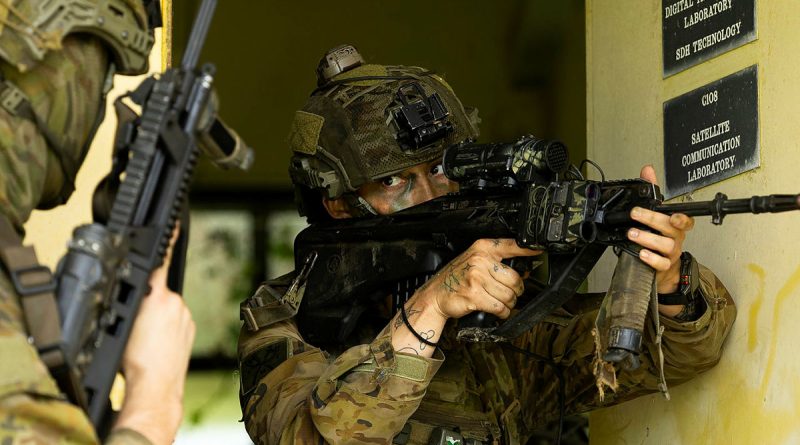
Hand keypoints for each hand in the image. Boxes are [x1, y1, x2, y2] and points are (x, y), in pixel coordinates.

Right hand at [113, 226, 195, 444]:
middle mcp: (175, 304)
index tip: (172, 222)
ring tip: (145, 341)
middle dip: (146, 303)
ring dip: (156, 319)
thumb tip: (135, 290)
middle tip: (135, 327)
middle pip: (157, 292)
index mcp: (157, 298)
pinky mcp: (190, 329)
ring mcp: (185, 317)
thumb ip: (132, 300)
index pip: (159, 261)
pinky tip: (157, 344)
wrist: (156, 388)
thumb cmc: (135, 362)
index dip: (164, 240)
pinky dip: (166, 329)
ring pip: (166, 309)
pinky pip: (175, 322)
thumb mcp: (122, 323)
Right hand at [416, 239, 541, 319]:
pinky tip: (498, 311)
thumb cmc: (456, 278)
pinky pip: (500, 307)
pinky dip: (502, 312)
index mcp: (482, 248)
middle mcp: (480, 260)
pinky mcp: (474, 296)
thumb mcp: (474, 260)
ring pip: (509, 295)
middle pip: (515, 278)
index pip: (513, 246)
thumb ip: (496, 261)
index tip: (540, 250)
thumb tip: (524, 270)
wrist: (435, 294)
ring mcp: (476, 278)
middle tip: (510, 294)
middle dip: (516, 291)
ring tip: (500, 303)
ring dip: (508, 304)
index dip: (529, 249)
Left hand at [627, 165, 694, 293]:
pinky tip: (641, 253)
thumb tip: (647, 170)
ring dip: (647, 238)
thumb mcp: (655, 214)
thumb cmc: (659, 238)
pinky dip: (651, 258)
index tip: (674, 215)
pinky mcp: (664, 266)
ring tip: (632, 233)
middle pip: (670, 229)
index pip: (687, 220)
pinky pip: (661, 263)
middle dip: (652, 220)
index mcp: (675, 225)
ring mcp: (670, 253)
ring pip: (665, 245)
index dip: (683, 218)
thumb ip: (652, 192)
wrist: (660, 268)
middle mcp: (675, 238)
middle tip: (635, 214)